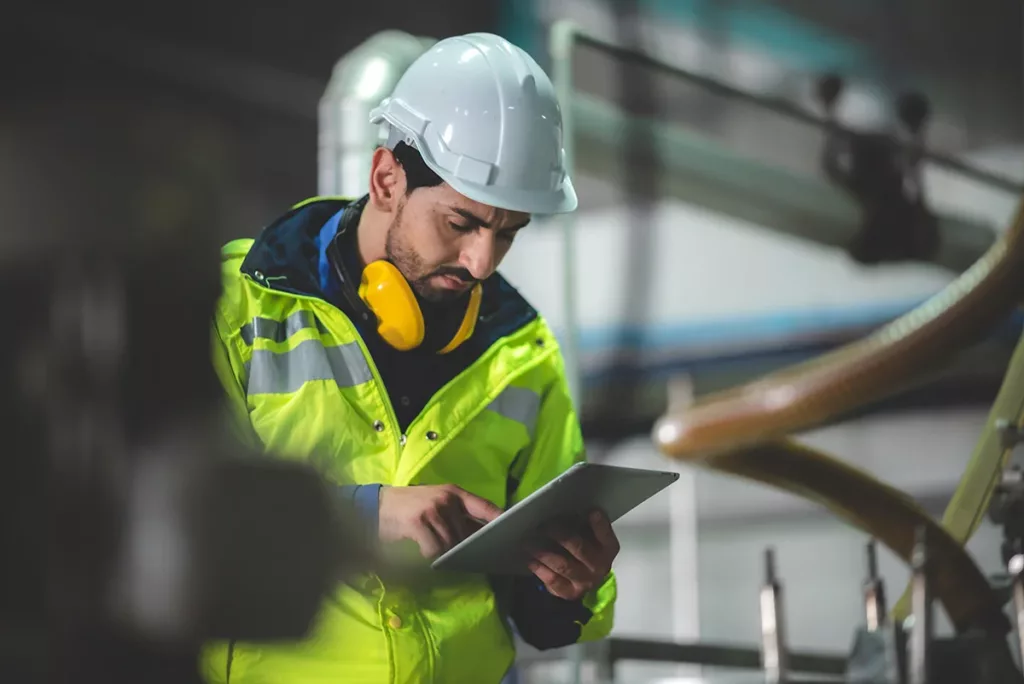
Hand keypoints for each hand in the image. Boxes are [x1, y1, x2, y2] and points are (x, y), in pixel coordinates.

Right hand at [378, 484, 502, 557]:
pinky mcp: (418, 522)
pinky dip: (428, 555)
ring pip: (450, 544)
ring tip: (430, 547)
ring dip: (442, 552)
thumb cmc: (411, 507)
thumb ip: (458, 517)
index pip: (485, 506)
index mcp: (455, 493)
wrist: (376, 505)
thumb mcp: (437, 505)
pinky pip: (433, 549)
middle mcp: (447, 499)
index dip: (500, 519)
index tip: (514, 531)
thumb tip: (482, 537)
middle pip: (467, 534)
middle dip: (462, 547)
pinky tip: (419, 548)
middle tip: (453, 553)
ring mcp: (433, 510)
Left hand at [527, 510, 619, 600]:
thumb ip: (583, 524)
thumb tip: (564, 511)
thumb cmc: (586, 548)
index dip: (599, 524)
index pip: (605, 535)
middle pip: (579, 548)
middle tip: (543, 525)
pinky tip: (530, 559)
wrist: (586, 578)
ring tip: (528, 542)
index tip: (591, 512)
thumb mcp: (590, 535)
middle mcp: (600, 567)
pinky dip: (539, 569)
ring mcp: (585, 582)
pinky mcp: (570, 593)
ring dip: (544, 552)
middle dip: (559, 534)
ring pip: (563, 565)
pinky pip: (553, 581)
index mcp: (608, 548)